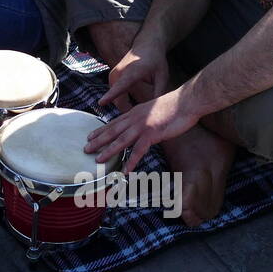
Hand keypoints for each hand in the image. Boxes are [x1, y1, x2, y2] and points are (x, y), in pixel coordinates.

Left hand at [84, 88, 198, 171]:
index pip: (114, 122)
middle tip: (85, 149)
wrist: (187, 101)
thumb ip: (145, 118)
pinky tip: (125, 170)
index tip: (90, 136)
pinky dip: (131, 161)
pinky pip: (139, 150)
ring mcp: (143, 126)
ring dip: (108, 151)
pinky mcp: (152, 133)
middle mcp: (135, 118)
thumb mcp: (154, 111)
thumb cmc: (174, 107)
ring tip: (98, 160)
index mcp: (135, 112)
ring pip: (121, 141)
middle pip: (112, 131)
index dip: (101, 130)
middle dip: (98, 141)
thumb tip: (141, 127)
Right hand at [98, 41, 168, 113]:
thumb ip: (158, 93)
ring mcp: (113, 75)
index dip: (111, 95)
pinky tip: (132, 103)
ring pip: (116, 98)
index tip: (101, 102)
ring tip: (138, 108)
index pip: (120, 87)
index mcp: (131, 72)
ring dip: (125, 106)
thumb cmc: (156, 61)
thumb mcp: (162, 77)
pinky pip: (115, 94)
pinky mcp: (112, 77)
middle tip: (140, 116)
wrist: (146, 45)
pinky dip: (122, 100)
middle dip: (127, 110)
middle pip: (118, 99)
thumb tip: (156, 110)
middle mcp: (118, 73)